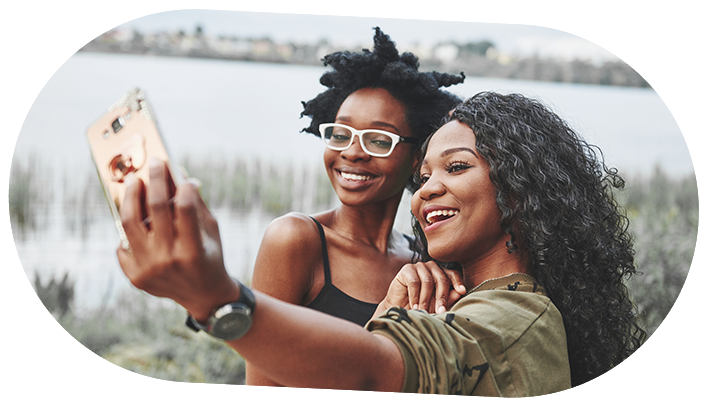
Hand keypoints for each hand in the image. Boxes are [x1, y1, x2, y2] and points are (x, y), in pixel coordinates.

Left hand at [116, 158, 238, 320]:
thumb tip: (180, 174)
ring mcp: (149, 270)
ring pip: (129, 223)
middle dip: (155, 180)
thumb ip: (196, 204)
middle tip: (153, 163)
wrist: (204, 296)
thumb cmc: (209, 256)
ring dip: (131, 196)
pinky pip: (123, 244)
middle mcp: (169, 261)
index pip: (185, 208)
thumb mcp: (211, 231)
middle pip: (156, 209)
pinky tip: (134, 217)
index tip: (176, 168)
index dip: (181, 185)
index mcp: (194, 250)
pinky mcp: (135, 277)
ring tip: (134, 181)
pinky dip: (128, 228)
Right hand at [374, 261, 465, 316]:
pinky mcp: (407, 269)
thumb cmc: (421, 307)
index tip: (462, 292)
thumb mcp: (436, 305)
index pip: (453, 274)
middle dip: (442, 297)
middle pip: (441, 278)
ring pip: (428, 281)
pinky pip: (414, 282)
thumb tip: (460, 293)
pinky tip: (414, 307)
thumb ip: (447, 298)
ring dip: (426, 300)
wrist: (399, 308)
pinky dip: (415, 296)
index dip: (458, 282)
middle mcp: (432, 267)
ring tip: (424, 312)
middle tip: (440, 312)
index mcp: (442, 273)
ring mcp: (420, 266)